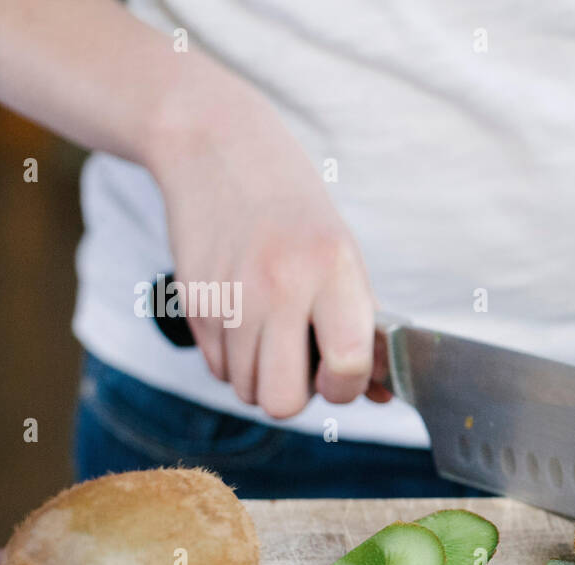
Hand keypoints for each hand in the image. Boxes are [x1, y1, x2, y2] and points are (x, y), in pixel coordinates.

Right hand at [150, 94, 383, 418]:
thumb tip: (379, 397)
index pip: (346, 367)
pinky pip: (219, 370)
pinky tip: (246, 320)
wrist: (219, 152)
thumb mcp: (345, 257)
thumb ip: (363, 328)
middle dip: (298, 395)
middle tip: (304, 363)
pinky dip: (235, 360)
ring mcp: (232, 298)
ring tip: (274, 333)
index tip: (341, 372)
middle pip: (284, 402)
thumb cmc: (295, 213)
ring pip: (247, 392)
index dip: (345, 387)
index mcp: (332, 270)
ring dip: (263, 377)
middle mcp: (280, 286)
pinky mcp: (195, 305)